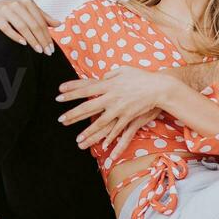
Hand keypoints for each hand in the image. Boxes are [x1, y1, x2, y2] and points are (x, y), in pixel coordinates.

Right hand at [0, 0, 56, 53]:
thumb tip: (58, 24)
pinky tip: (24, 43)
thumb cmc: (13, 13)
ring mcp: (5, 9)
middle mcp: (16, 4)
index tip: (51, 48)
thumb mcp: (28, 13)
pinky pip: (7, 28)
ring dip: (32, 40)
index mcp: (27, 2)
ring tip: (38, 50)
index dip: (47, 35)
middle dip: (41, 39)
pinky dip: (16, 36)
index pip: (40, 21)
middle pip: (33, 24)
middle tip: (47, 52)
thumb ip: (43, 18)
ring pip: (22, 26)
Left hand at [57, 67, 175, 151]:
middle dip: (73, 114)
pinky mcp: (129, 118)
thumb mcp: (124, 70)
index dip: (71, 92)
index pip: (85, 89)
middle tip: (60, 120)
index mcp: (109, 85)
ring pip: (101, 123)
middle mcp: (112, 98)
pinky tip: (103, 147)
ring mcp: (120, 109)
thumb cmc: (142, 77)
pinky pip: (118, 131)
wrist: (159, 87)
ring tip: (77, 140)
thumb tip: (102, 78)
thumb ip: (111, 75)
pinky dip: (111, 139)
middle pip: (89, 107)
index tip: (58, 95)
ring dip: (89, 133)